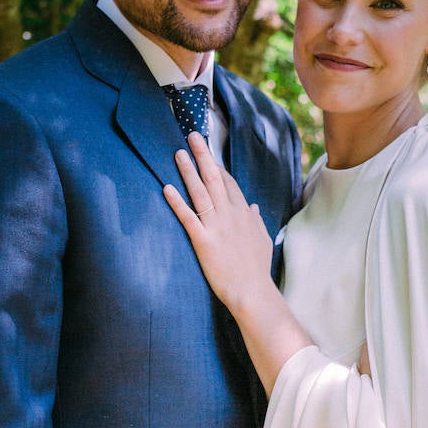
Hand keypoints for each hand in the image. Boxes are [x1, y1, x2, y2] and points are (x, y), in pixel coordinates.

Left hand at [164, 133, 311, 394]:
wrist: (252, 291)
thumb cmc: (256, 270)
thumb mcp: (262, 240)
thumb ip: (255, 221)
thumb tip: (252, 206)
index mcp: (244, 215)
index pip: (230, 184)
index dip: (218, 166)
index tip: (209, 152)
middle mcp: (230, 215)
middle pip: (215, 179)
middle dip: (203, 156)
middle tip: (192, 135)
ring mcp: (216, 226)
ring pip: (200, 192)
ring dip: (188, 171)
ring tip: (178, 153)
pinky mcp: (203, 241)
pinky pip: (188, 217)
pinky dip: (177, 201)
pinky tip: (166, 188)